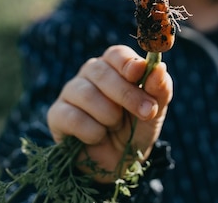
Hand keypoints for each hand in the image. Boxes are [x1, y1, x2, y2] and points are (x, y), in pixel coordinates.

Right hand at [47, 45, 172, 180]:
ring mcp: (70, 92)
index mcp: (114, 67)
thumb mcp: (155, 111)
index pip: (116, 54)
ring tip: (115, 127)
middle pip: (101, 71)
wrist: (118, 164)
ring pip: (87, 94)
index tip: (139, 73)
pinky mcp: (56, 114)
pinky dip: (92, 132)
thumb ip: (160, 89)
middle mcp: (90, 74)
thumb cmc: (135, 130)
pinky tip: (98, 137)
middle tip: (146, 112)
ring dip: (110, 116)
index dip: (127, 62)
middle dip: (127, 94)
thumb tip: (160, 68)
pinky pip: (73, 117)